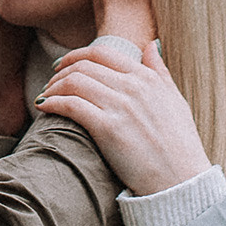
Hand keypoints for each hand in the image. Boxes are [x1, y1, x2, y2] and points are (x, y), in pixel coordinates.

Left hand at [38, 42, 209, 194]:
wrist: (182, 181)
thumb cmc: (180, 145)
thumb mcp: (175, 100)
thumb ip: (160, 71)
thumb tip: (150, 45)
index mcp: (147, 78)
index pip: (102, 52)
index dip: (76, 55)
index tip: (63, 65)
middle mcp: (133, 87)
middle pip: (83, 66)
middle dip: (60, 72)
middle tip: (50, 83)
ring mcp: (120, 107)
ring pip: (74, 82)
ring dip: (53, 87)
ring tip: (46, 96)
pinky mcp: (108, 129)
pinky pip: (71, 105)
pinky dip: (52, 102)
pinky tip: (43, 107)